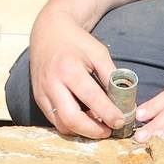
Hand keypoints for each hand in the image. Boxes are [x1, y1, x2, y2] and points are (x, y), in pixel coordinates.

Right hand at [26, 12, 128, 138]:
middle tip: (109, 131)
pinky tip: (84, 120)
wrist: (48, 32)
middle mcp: (52, 83)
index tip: (122, 121)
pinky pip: (54, 120)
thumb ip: (111, 76)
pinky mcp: (38, 98)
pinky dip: (70, 125)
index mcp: (69, 69)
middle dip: (93, 131)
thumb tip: (124, 102)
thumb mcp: (99, 53)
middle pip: (71, 119)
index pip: (92, 99)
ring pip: (61, 124)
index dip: (109, 114)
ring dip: (81, 131)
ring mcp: (42, 92)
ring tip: (98, 125)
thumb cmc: (77, 42)